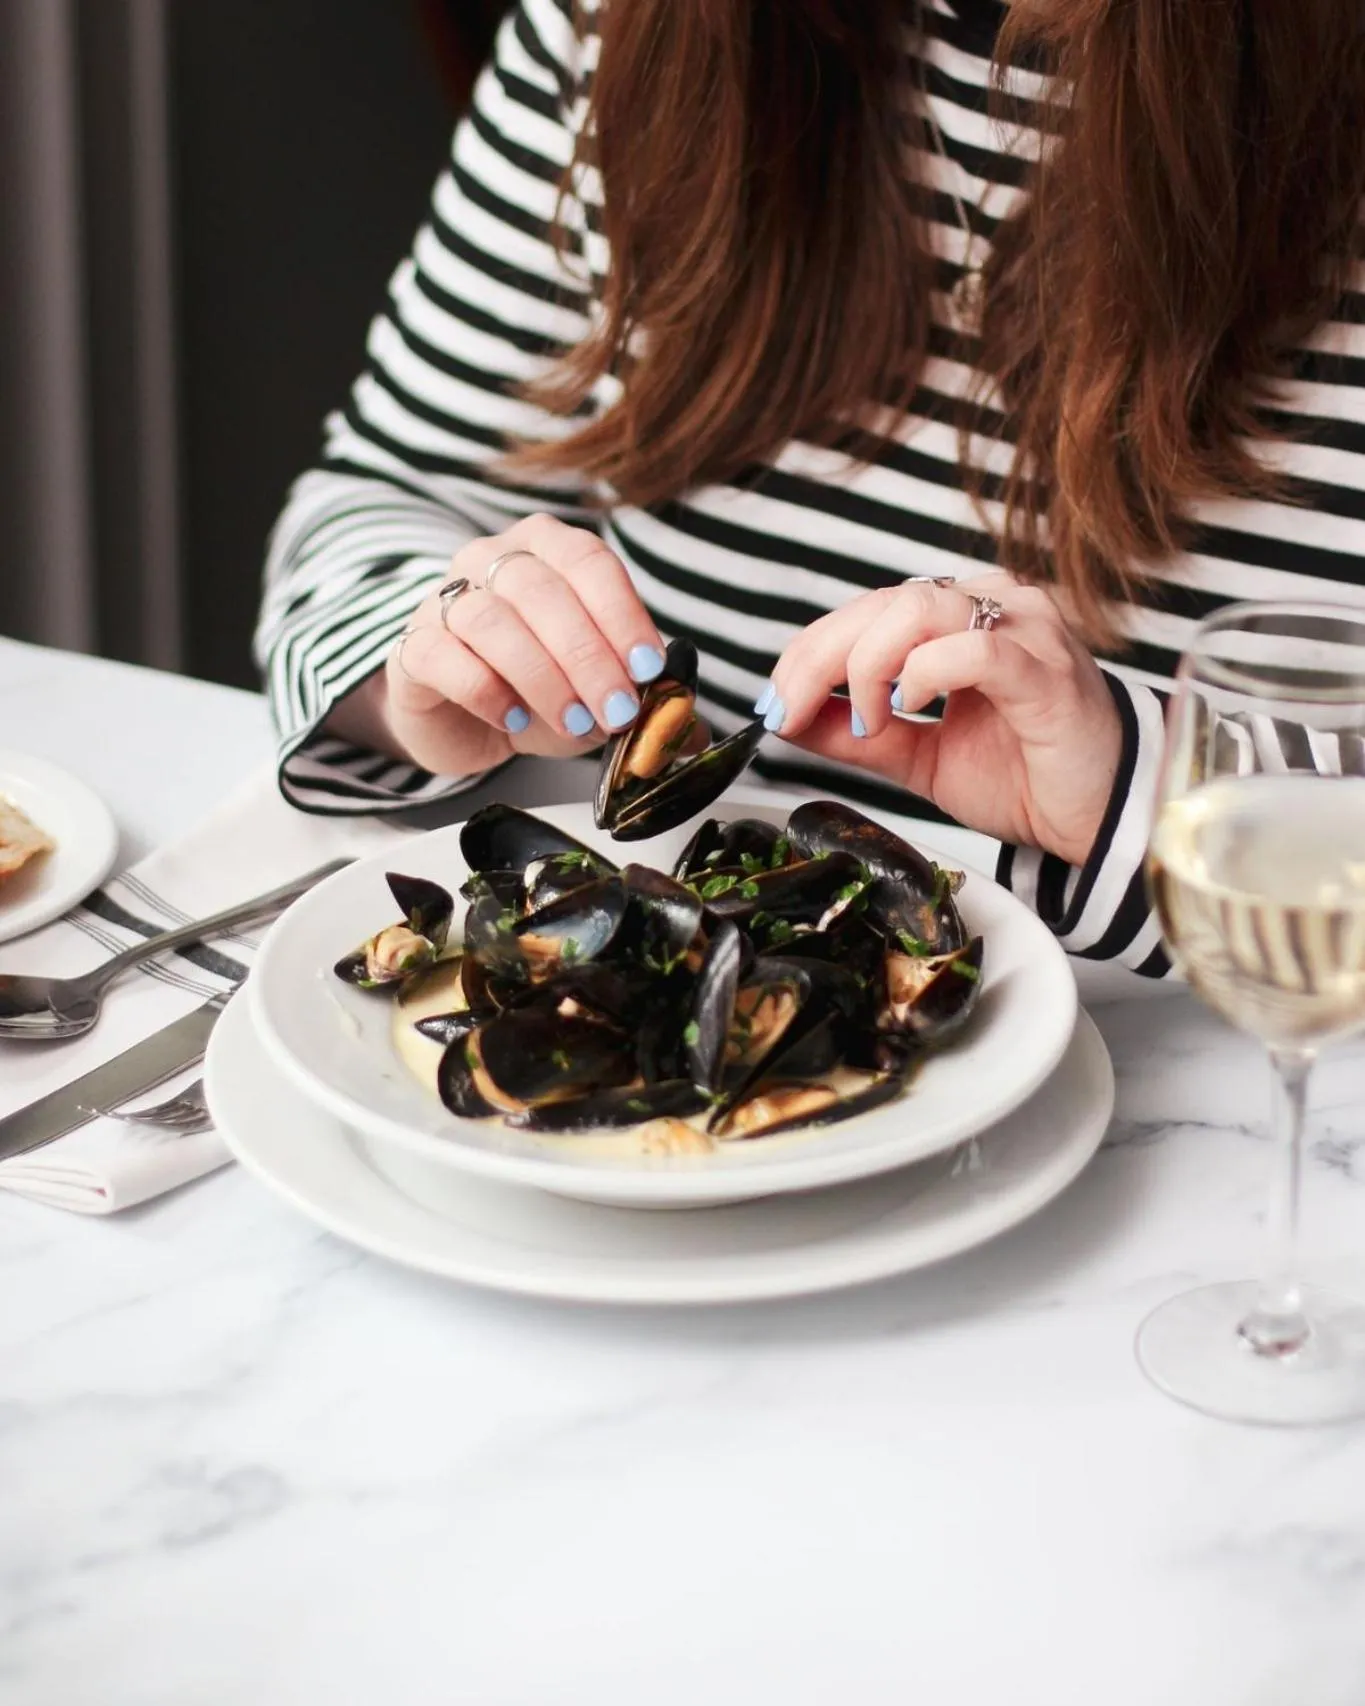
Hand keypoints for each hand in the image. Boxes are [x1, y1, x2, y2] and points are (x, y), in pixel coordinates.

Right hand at [356, 515, 666, 778]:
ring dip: (542, 676)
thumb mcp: (599, 694)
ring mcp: (444, 599)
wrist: (463, 721)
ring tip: (572, 722)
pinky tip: (513, 719)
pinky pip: (443, 655)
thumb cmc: (537, 691)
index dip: (622, 614)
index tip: (648, 668)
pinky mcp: (412, 646)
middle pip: (542, 590)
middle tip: (616, 711)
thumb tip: (692, 732)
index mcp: (548, 550)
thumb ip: (645, 703)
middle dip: (588, 656)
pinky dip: (485, 689)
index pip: (589, 561)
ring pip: (491, 620)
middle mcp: (491, 559)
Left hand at [761, 572, 1122, 866]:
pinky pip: (974, 649)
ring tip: (868, 718)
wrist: (1096, 822)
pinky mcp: (1047, 671)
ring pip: (922, 609)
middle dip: (821, 656)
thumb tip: (787, 717)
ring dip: (870, 663)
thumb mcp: (916, 757)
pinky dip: (926, 673)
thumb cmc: (1024, 778)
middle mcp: (994, 609)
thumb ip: (855, 733)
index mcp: (961, 622)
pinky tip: (907, 706)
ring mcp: (1026, 632)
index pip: (869, 609)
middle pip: (885, 602)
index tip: (775, 701)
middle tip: (792, 709)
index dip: (810, 650)